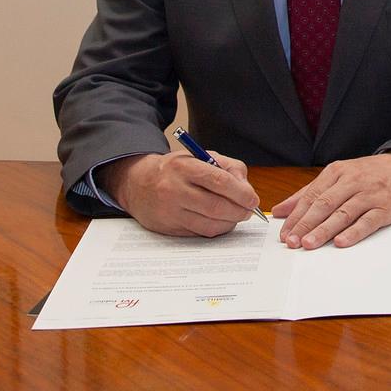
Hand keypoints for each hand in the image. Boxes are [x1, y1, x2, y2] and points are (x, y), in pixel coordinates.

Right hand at [99, 150, 259, 237]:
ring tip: (236, 216)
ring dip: (230, 223)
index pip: (219, 181)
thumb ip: (229, 168)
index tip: (252, 199)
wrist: (137, 183)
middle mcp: (174, 189)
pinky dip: (215, 229)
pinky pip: (199, 233)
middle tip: (248, 211)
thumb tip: (247, 190)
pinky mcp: (167, 228)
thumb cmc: (176, 169)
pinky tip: (220, 221)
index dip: (241, 193)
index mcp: (185, 167)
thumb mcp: (202, 157)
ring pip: (209, 224)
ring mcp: (169, 211)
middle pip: (216, 206)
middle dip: (239, 211)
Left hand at [272, 151, 390, 248]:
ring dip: (325, 230)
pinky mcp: (385, 208)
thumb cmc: (370, 174)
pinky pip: (368, 221)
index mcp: (337, 172)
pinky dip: (354, 232)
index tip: (284, 233)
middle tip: (292, 242)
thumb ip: (308, 193)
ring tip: (309, 244)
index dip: (296, 216)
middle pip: (324, 204)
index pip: (311, 196)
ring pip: (343, 213)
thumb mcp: (338, 176)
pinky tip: (341, 241)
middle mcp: (352, 182)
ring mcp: (370, 195)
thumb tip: (280, 210)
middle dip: (306, 224)